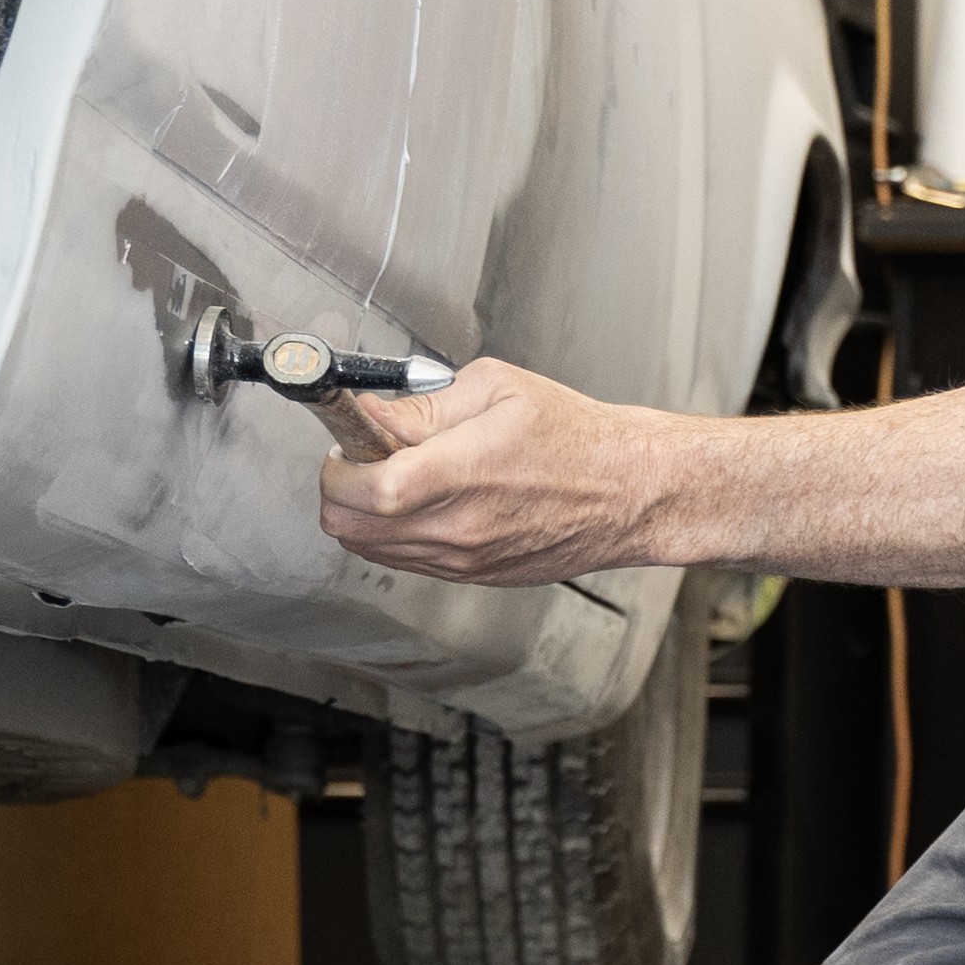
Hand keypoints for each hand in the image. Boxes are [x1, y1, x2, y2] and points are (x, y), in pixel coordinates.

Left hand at [317, 357, 674, 587]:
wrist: (628, 492)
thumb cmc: (575, 438)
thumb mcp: (496, 389)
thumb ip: (423, 404)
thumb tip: (371, 413)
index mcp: (458, 473)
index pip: (359, 488)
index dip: (336, 464)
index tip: (345, 439)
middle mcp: (456, 526)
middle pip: (350, 528)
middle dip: (341, 489)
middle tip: (363, 456)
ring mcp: (463, 559)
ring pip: (371, 549)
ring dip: (366, 513)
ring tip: (400, 475)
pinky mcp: (473, 575)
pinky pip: (407, 561)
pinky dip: (396, 533)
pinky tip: (426, 500)